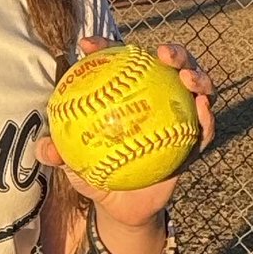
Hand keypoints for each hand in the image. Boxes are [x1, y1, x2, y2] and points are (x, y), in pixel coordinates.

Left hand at [36, 35, 216, 227]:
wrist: (121, 207)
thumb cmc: (94, 175)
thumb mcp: (73, 165)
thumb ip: (58, 154)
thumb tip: (45, 147)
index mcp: (125, 95)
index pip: (118, 63)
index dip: (104, 47)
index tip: (87, 46)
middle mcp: (156, 100)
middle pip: (169, 67)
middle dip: (173, 52)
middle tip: (162, 53)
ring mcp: (179, 119)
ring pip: (195, 89)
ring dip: (197, 76)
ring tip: (187, 77)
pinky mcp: (194, 143)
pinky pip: (205, 129)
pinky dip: (207, 118)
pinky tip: (203, 111)